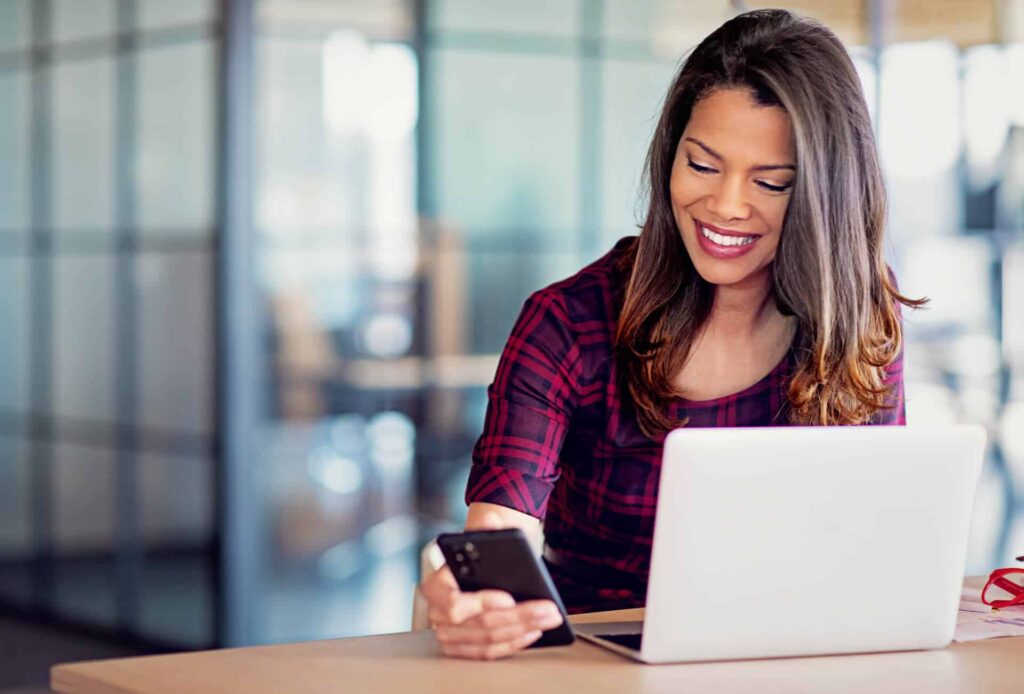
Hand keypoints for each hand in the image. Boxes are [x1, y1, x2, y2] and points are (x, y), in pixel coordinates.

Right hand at [419, 512, 564, 659]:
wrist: (477, 569)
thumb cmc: (477, 556)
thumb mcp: (480, 538)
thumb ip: (485, 527)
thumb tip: (491, 520)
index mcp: (436, 587)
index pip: (454, 604)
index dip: (482, 604)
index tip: (510, 598)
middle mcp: (437, 615)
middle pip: (480, 625)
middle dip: (519, 616)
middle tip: (546, 609)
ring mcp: (449, 636)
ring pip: (489, 640)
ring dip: (523, 630)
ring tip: (548, 618)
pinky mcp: (463, 648)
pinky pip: (489, 652)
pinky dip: (514, 643)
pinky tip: (534, 631)